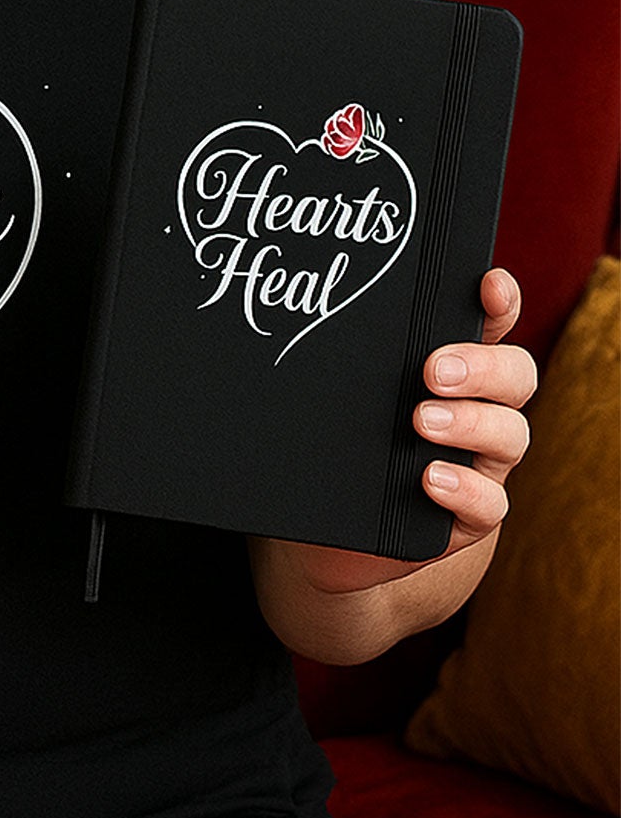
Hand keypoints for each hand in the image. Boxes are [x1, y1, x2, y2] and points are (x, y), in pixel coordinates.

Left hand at [271, 267, 537, 599]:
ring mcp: (480, 463)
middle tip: (433, 370)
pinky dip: (465, 490)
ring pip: (512, 435)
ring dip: (471, 424)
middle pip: (516, 374)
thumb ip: (346, 354)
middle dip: (483, 366)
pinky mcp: (468, 516)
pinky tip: (429, 479)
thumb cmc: (338, 440)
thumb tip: (301, 308)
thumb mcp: (342, 391)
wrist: (330, 532)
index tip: (485, 285)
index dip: (499, 300)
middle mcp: (480, 408)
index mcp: (455, 366)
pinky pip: (490, 505)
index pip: (492, 320)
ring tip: (421, 421)